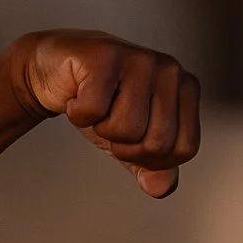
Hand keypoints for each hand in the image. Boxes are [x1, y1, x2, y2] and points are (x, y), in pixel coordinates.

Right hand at [6, 30, 201, 197]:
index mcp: (186, 89)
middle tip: (110, 121)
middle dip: (124, 145)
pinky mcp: (105, 54)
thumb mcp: (131, 141)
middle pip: (157, 143)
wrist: (56, 73)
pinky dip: (78, 112)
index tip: (131, 137)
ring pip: (126, 128)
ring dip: (100, 127)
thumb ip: (153, 167)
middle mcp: (170, 69)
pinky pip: (94, 110)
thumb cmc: (99, 100)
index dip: (151, 157)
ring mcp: (139, 58)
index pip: (184, 149)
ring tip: (97, 105)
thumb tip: (161, 188)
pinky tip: (78, 93)